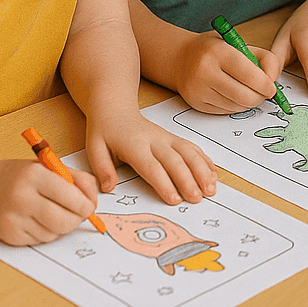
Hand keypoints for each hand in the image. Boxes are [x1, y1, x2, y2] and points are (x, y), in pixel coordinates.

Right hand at [0, 156, 97, 245]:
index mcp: (35, 176)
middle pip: (63, 220)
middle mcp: (22, 198)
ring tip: (59, 213)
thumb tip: (93, 202)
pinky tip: (42, 220)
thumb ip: (77, 179)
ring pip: (54, 233)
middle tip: (80, 214)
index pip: (70, 196)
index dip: (85, 205)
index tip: (90, 207)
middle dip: (78, 219)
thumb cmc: (24, 175)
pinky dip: (49, 233)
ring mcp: (14, 219)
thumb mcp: (51, 167)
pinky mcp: (9, 235)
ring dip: (63, 226)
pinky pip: (40, 241)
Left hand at [85, 110, 216, 205]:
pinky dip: (204, 161)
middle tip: (198, 198)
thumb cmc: (105, 130)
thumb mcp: (94, 148)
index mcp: (135, 145)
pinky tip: (213, 174)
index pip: (152, 166)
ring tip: (211, 188)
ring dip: (202, 170)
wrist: (116, 108)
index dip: (164, 183)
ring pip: (189, 152)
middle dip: (189, 180)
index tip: (175, 199)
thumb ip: (102, 169)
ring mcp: (167, 138)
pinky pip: (192, 148)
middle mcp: (156, 140)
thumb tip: (109, 188)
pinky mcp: (174, 138)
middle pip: (176, 160)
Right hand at [174, 31, 281, 113]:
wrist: (181, 58)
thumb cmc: (216, 50)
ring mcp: (198, 90)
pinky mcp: (195, 104)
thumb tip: (273, 80)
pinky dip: (237, 107)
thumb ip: (263, 58)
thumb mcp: (240, 44)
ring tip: (250, 92)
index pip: (247, 73)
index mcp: (218, 52)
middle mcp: (205, 72)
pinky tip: (236, 96)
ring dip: (249, 103)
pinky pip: (225, 112)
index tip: (272, 88)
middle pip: (243, 95)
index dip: (264, 84)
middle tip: (265, 93)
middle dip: (260, 97)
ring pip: (235, 106)